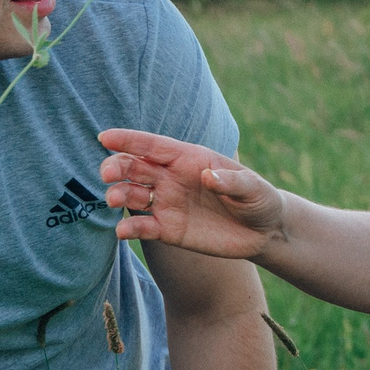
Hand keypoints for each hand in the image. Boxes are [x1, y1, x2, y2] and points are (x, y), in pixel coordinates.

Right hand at [99, 129, 285, 259]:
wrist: (264, 232)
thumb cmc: (259, 200)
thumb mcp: (253, 188)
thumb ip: (232, 182)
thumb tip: (209, 176)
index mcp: (189, 158)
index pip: (153, 146)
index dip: (129, 140)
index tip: (105, 138)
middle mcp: (172, 178)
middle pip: (135, 167)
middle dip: (117, 167)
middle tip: (107, 174)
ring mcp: (168, 203)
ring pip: (132, 194)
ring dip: (119, 195)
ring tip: (114, 199)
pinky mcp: (169, 229)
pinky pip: (143, 227)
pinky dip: (130, 228)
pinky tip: (123, 231)